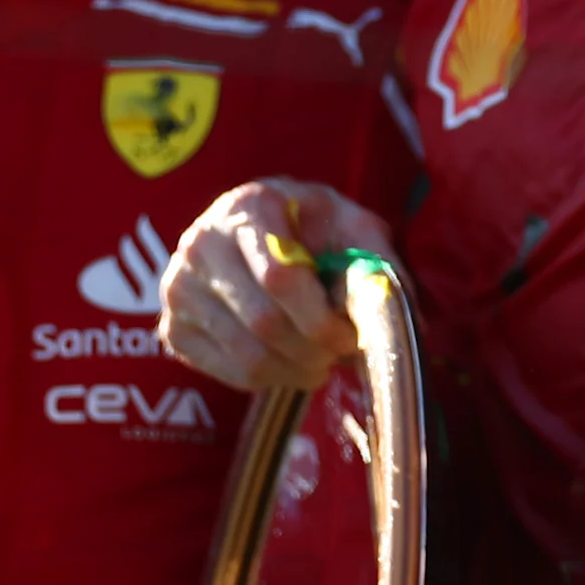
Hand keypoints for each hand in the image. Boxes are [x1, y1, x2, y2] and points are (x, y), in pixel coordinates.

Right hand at [153, 179, 395, 390]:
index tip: (349, 333)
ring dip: (298, 370)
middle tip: (339, 353)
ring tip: (319, 358)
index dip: (322, 318)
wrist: (255, 230)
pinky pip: (232, 374)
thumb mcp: (350, 226)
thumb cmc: (310, 227)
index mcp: (248, 207)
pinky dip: (272, 378)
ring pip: (249, 356)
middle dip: (315, 350)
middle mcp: (201, 244)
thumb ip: (377, 263)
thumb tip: (411, 322)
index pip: (280, 278)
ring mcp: (179, 288)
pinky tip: (288, 359)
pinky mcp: (173, 328)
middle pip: (264, 323)